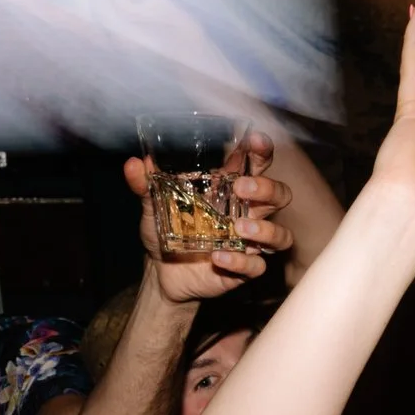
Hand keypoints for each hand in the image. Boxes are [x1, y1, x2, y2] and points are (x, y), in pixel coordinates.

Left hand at [125, 129, 295, 303]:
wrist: (160, 273)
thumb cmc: (164, 232)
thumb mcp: (152, 206)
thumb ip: (145, 186)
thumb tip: (133, 164)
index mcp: (230, 190)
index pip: (257, 165)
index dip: (262, 151)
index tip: (255, 141)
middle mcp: (247, 214)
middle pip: (279, 196)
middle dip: (267, 189)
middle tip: (242, 189)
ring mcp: (249, 242)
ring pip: (280, 235)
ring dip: (265, 230)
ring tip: (239, 229)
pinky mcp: (244, 268)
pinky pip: (257, 266)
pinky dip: (241, 261)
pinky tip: (218, 257)